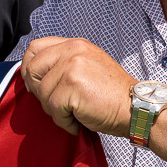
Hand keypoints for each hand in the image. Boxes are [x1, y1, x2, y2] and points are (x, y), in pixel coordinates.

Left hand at [21, 37, 136, 137]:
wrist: (136, 108)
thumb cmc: (111, 95)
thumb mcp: (87, 67)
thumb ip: (63, 64)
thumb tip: (33, 76)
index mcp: (74, 44)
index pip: (35, 48)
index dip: (30, 69)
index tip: (38, 85)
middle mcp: (72, 50)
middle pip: (32, 69)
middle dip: (39, 92)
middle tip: (59, 105)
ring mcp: (72, 66)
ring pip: (42, 93)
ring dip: (55, 111)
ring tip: (75, 113)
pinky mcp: (73, 85)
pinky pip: (53, 109)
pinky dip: (64, 121)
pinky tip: (78, 121)